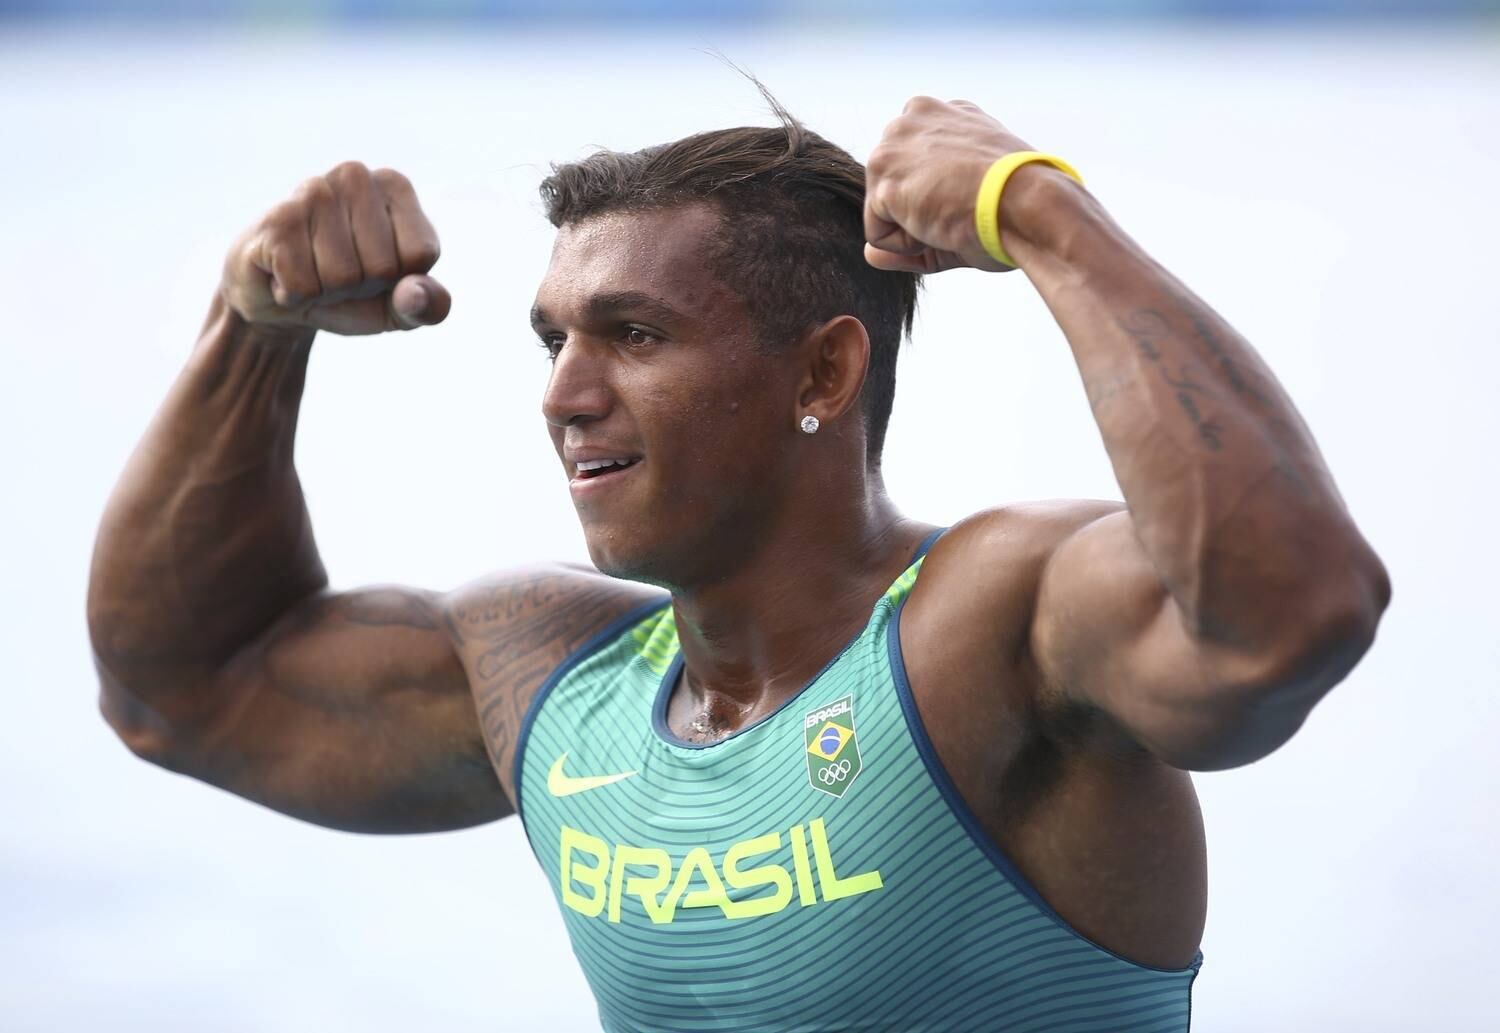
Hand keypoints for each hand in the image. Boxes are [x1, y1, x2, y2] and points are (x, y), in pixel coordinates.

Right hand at [220, 161, 450, 334]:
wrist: (280, 296)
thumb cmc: (351, 294)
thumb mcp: (401, 306)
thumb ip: (429, 305)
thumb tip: (415, 295)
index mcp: (395, 186)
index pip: (420, 255)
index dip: (399, 280)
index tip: (377, 272)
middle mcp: (355, 176)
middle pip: (382, 268)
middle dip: (361, 288)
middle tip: (338, 274)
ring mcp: (312, 191)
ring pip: (341, 278)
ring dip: (326, 292)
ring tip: (312, 270)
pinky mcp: (275, 219)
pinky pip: (302, 286)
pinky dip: (294, 295)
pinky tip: (284, 272)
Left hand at [864, 96, 1036, 274]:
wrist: (1030, 206)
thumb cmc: (1016, 206)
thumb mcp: (964, 204)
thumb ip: (912, 225)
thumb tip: (868, 254)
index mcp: (943, 113)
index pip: (914, 166)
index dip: (937, 195)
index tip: (971, 193)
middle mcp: (913, 117)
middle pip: (892, 187)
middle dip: (920, 212)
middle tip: (964, 206)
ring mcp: (894, 146)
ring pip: (884, 212)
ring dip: (915, 229)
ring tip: (953, 213)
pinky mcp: (884, 181)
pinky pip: (880, 237)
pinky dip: (908, 246)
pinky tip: (940, 224)